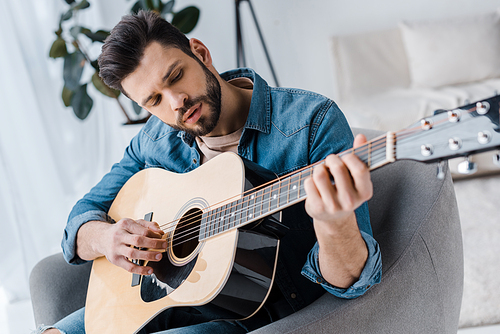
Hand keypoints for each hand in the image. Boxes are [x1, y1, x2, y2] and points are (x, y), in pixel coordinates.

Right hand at [78, 218, 166, 275]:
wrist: (101, 238)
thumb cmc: (121, 230)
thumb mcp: (133, 223)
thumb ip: (148, 225)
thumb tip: (160, 231)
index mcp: (125, 224)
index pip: (142, 230)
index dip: (154, 234)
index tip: (162, 237)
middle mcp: (119, 236)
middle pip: (138, 240)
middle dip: (153, 244)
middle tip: (164, 245)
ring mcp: (116, 249)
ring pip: (133, 254)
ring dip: (148, 256)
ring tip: (159, 256)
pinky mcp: (115, 260)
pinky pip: (129, 267)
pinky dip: (140, 270)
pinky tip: (150, 270)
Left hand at [303, 134, 371, 287]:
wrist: (333, 218)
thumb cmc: (345, 191)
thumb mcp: (355, 177)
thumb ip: (359, 156)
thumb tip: (361, 137)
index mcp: (365, 192)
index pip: (360, 169)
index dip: (350, 157)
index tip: (345, 156)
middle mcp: (350, 201)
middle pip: (338, 168)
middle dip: (331, 159)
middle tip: (330, 160)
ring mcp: (333, 206)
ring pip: (320, 174)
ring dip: (319, 168)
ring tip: (321, 172)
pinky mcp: (317, 207)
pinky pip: (309, 182)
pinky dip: (310, 180)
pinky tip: (315, 185)